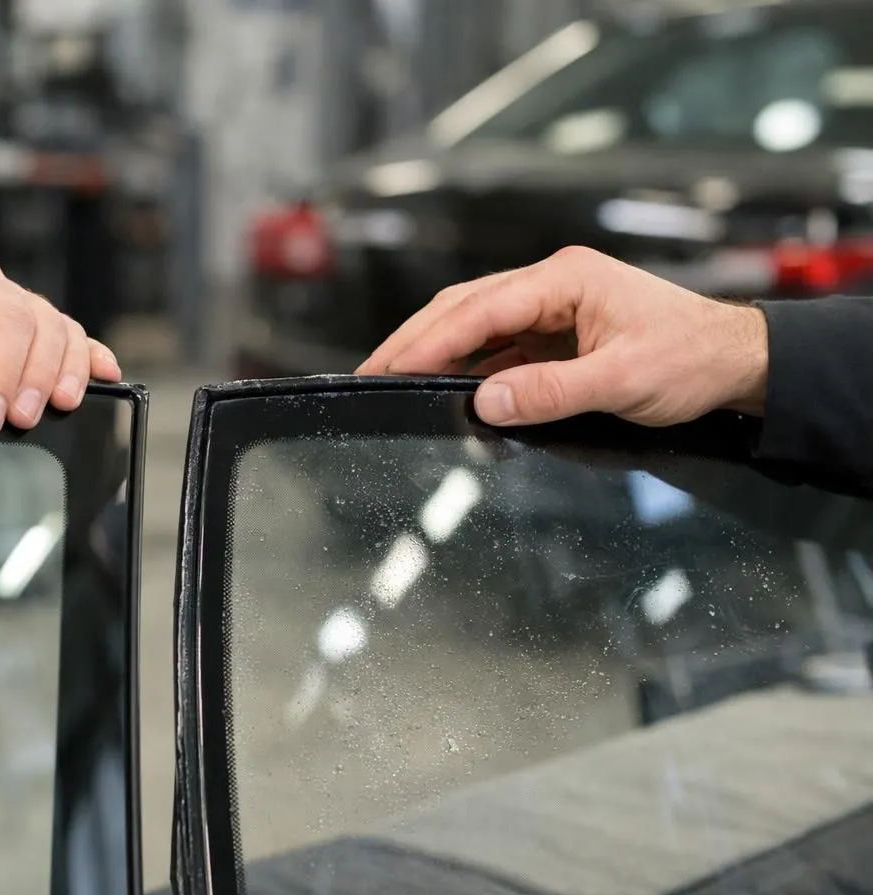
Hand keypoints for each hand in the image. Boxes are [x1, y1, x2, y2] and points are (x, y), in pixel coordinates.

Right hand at [355, 247, 769, 427]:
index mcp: (565, 279)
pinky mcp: (556, 331)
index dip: (429, 341)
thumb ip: (549, 392)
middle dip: (413, 340)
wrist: (738, 361)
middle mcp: (552, 284)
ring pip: (474, 323)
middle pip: (463, 307)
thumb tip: (484, 402)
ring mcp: (552, 306)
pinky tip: (445, 388)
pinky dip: (465, 366)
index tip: (389, 368)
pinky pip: (497, 345)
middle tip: (368, 373)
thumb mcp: (622, 381)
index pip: (479, 309)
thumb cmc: (691, 359)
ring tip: (392, 380)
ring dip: (434, 352)